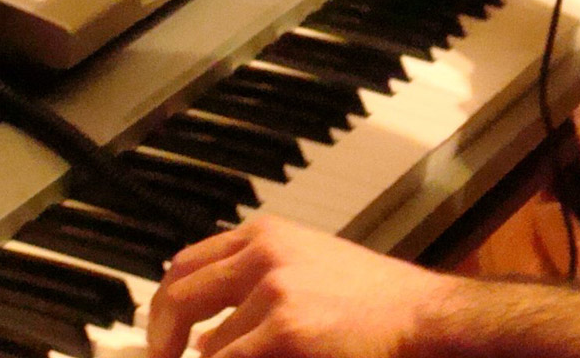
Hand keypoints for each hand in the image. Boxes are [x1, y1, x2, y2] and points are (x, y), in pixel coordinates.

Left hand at [147, 217, 456, 357]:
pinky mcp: (283, 331)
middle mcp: (262, 254)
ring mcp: (272, 291)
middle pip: (178, 295)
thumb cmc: (370, 297)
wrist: (417, 316)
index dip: (165, 301)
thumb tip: (205, 310)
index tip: (162, 330)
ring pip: (208, 344)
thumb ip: (257, 271)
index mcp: (265, 233)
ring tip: (262, 356)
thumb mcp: (306, 261)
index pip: (186, 262)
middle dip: (163, 336)